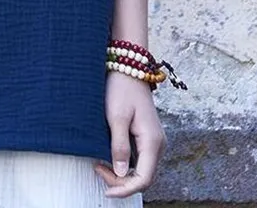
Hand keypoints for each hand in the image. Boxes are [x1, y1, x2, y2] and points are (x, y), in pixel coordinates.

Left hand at [93, 71, 165, 197]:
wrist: (127, 67)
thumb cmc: (120, 89)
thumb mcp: (116, 117)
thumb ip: (119, 146)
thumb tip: (121, 174)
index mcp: (153, 141)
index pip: (144, 179)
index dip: (125, 189)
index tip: (105, 189)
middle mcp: (158, 144)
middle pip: (144, 177)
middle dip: (121, 182)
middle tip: (97, 170)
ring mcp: (154, 140)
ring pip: (141, 169)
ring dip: (122, 174)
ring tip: (100, 165)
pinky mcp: (147, 136)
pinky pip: (139, 158)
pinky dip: (125, 164)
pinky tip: (109, 157)